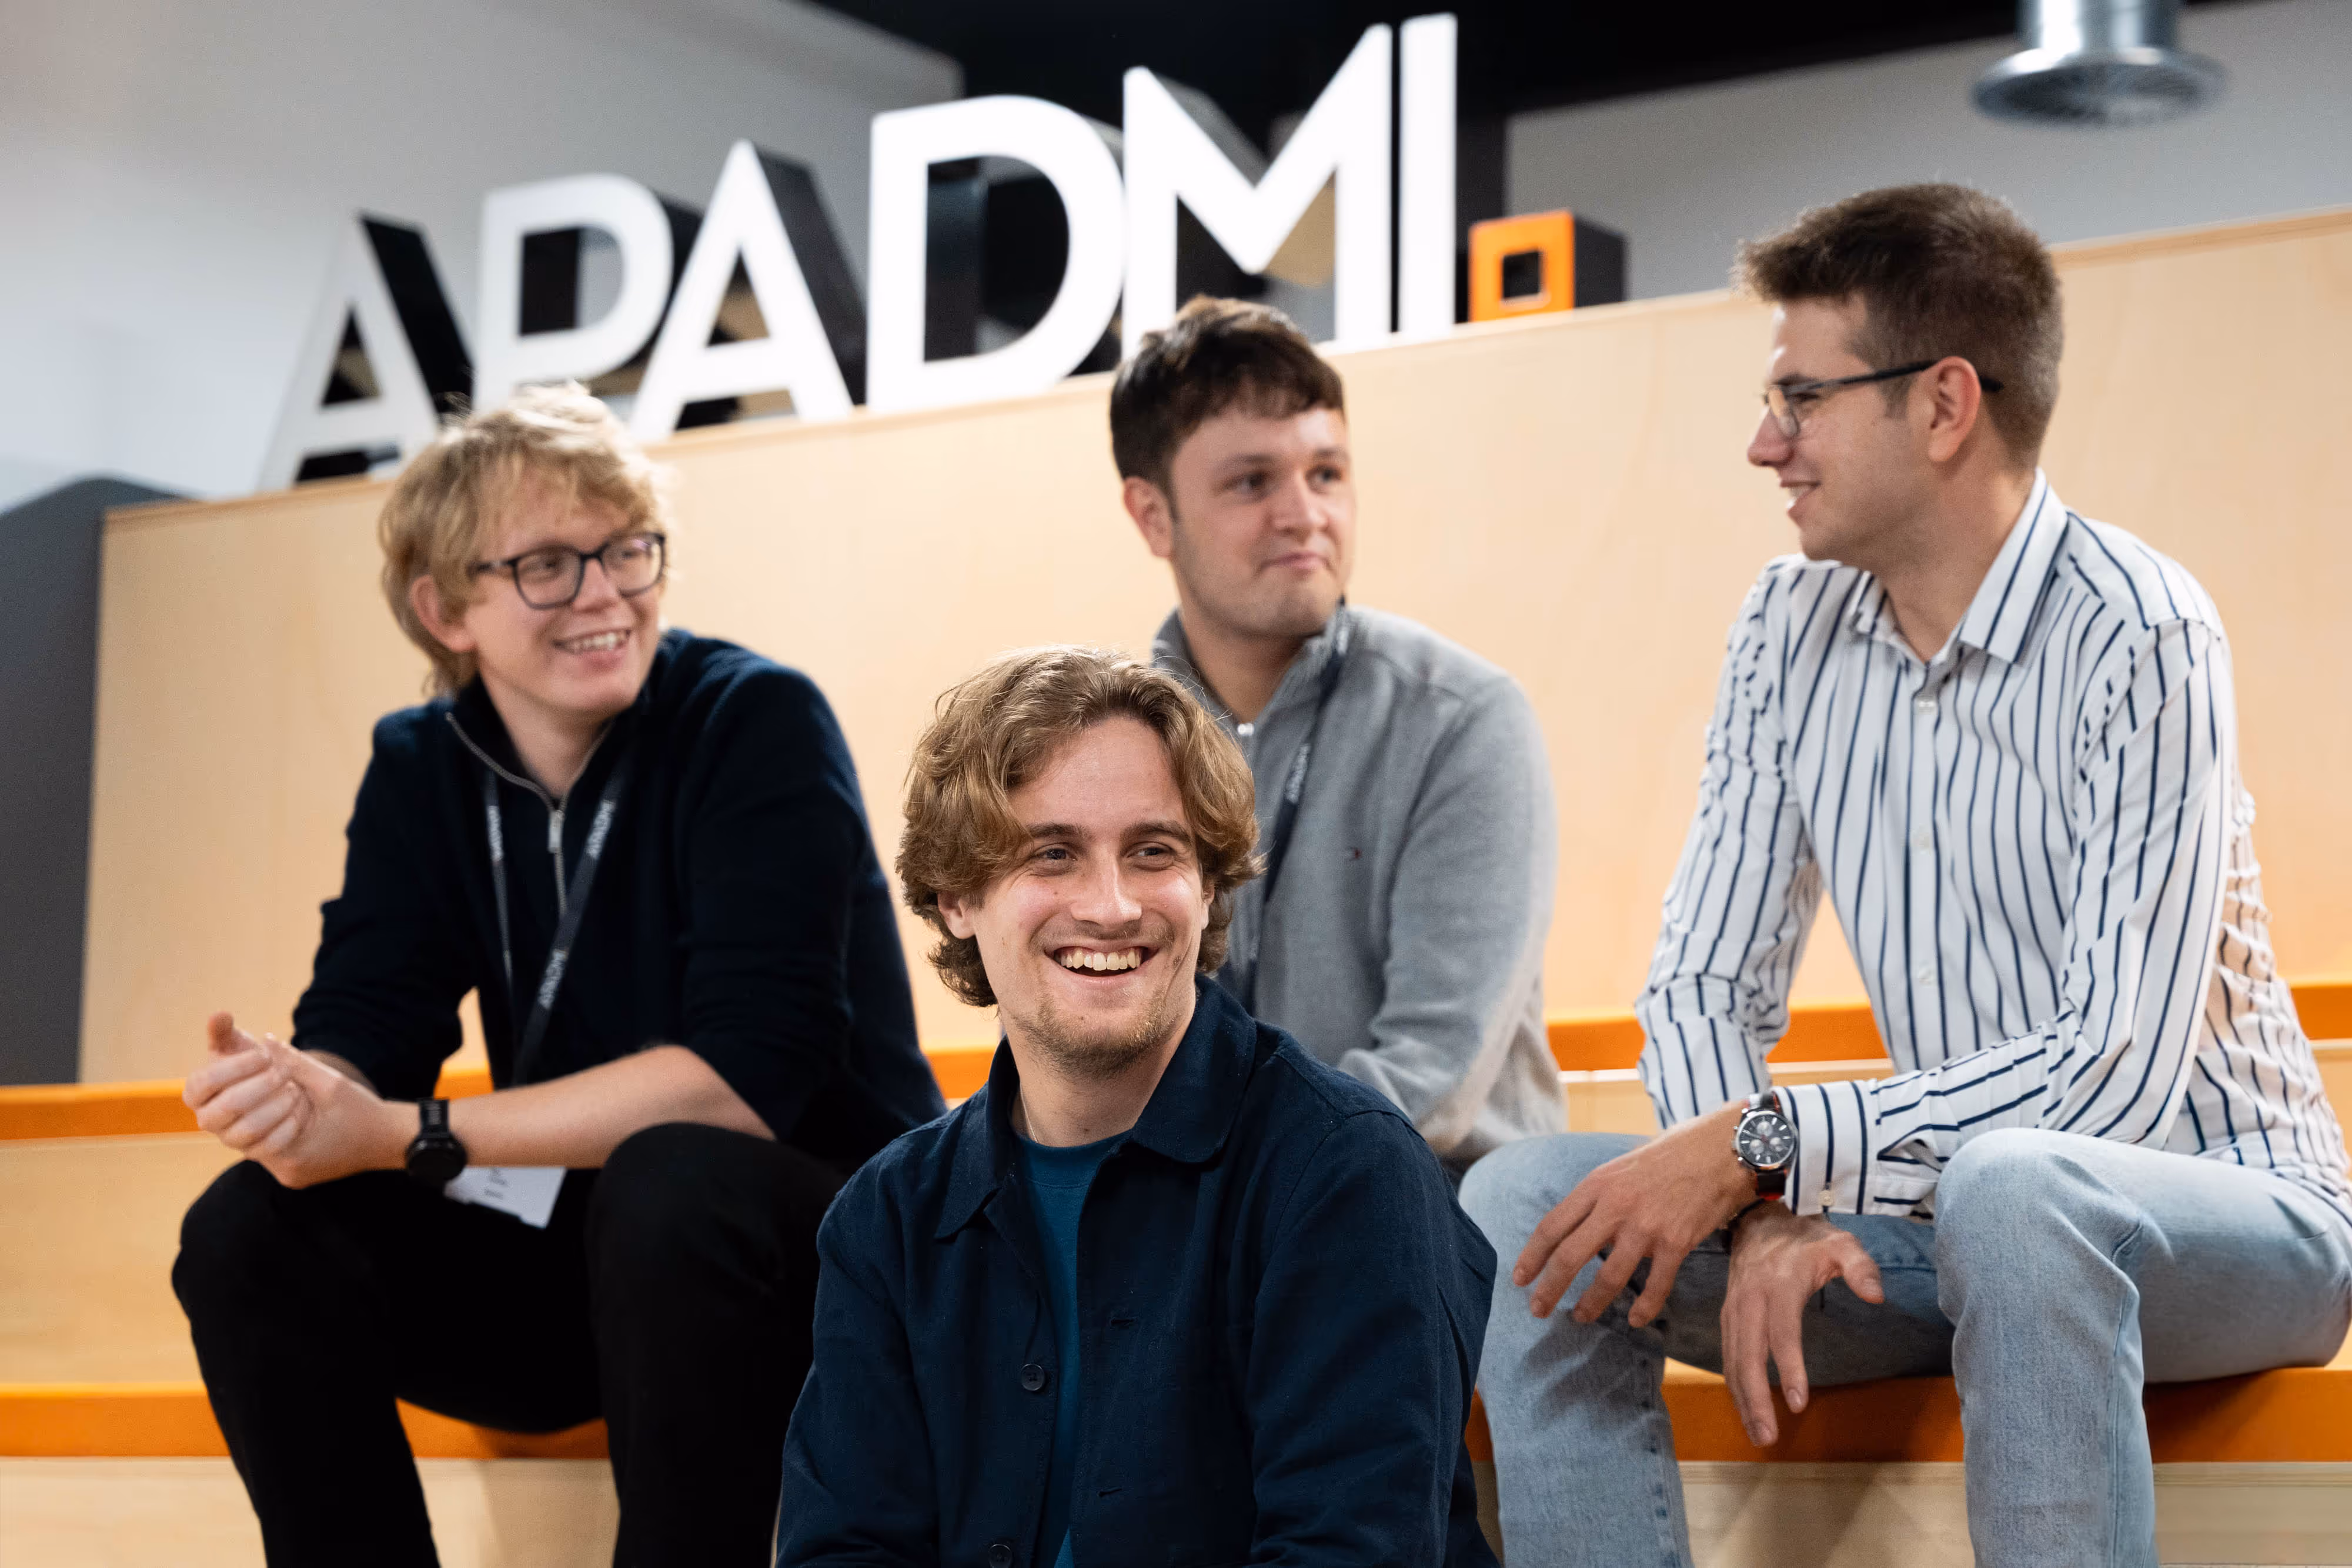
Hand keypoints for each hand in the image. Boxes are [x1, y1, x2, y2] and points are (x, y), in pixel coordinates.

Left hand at [184, 1013, 410, 1187]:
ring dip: (259, 1118)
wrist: (393, 1141)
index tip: (265, 1078)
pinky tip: (283, 1110)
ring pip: (256, 1145)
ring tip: (269, 1095)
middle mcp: (287, 1172)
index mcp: (293, 1154)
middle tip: (257, 1083)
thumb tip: (265, 1041)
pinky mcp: (296, 1174)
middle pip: (246, 1140)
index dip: (250, 1098)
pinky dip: (273, 1129)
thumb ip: (294, 1063)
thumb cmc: (364, 1112)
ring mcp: (291, 1176)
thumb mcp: (330, 1083)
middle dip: (250, 1108)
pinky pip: (273, 1150)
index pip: (248, 1127)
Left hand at [1513, 1102, 1754, 1326]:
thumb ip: (1597, 1197)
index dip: (1532, 1256)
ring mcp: (1646, 1226)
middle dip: (1549, 1288)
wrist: (1719, 1149)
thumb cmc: (1669, 1157)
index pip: (1552, 1225)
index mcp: (1596, 1185)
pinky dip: (1645, 1307)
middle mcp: (1615, 1206)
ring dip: (1591, 1303)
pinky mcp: (1676, 1242)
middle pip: (1570, 1255)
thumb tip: (1574, 1227)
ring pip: (1609, 1276)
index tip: (1519, 1279)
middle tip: (1537, 1309)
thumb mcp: (1620, 1167)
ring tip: (1580, 1317)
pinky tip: (1635, 1319)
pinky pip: (1656, 1285)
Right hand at [1720, 1203, 1882, 1445]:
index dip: (1789, 1369)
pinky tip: (1746, 1408)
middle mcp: (1749, 1300)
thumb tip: (1876, 1296)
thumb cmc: (1805, 1239)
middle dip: (1755, 1399)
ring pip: (1733, 1361)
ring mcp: (1733, 1310)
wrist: (1758, 1221)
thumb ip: (1860, 1267)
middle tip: (1768, 1436)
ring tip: (1759, 1434)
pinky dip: (1734, 1385)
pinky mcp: (1727, 1317)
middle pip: (1747, 1356)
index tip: (1799, 1404)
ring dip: (1742, 1400)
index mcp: (1778, 1285)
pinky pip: (1728, 1356)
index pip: (1781, 1333)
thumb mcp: (1840, 1243)